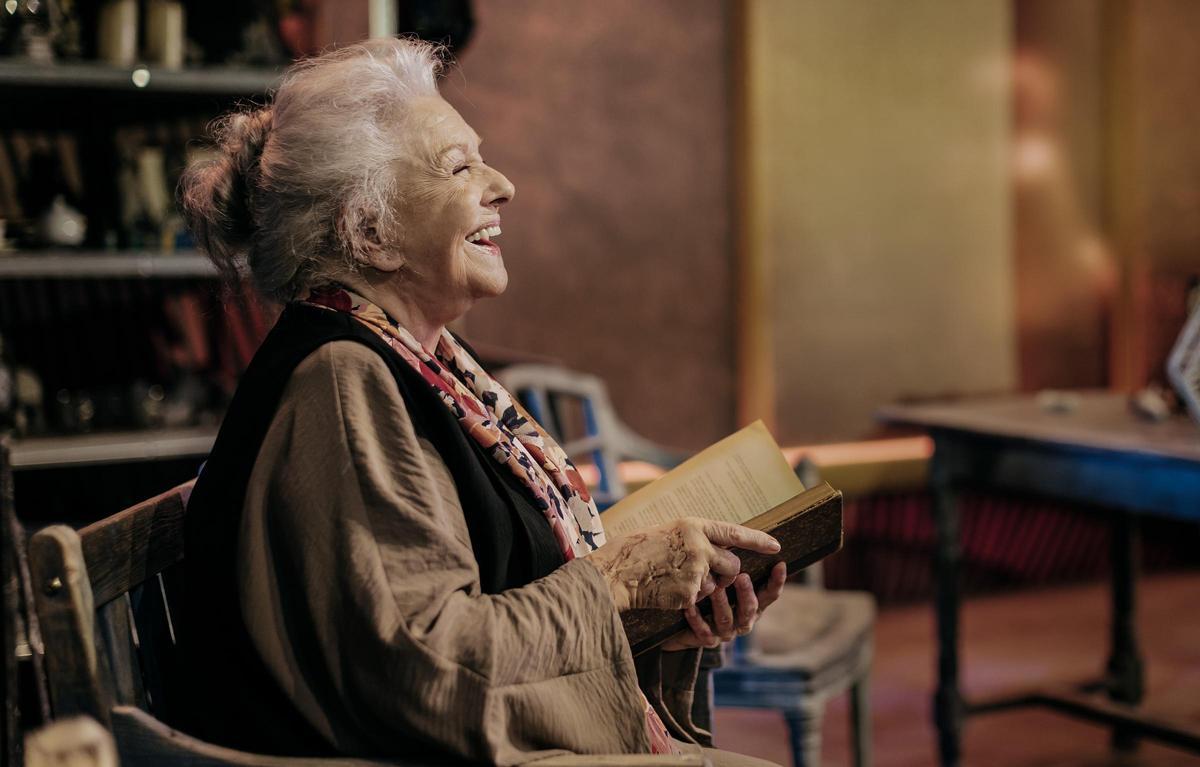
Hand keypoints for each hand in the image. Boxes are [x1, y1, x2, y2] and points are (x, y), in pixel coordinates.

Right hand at [585, 518, 779, 611]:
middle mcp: (700, 546)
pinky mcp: (690, 592)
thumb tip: (712, 547)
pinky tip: (666, 591)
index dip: (757, 540)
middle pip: (732, 564)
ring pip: (715, 586)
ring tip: (673, 579)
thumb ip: (692, 538)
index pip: (734, 532)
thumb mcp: (667, 532)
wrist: (617, 572)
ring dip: (701, 588)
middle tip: (704, 573)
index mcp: (693, 526)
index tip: (775, 545)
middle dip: (725, 573)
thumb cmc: (635, 550)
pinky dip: (685, 600)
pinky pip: (697, 600)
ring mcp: (697, 570)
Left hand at [661, 562, 787, 649]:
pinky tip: (690, 606)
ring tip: (714, 588)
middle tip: (741, 576)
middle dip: (747, 594)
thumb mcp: (721, 571)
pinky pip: (704, 632)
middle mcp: (742, 619)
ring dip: (722, 604)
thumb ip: (734, 559)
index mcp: (751, 602)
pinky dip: (698, 620)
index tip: (780, 564)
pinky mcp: (705, 640)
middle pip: (751, 609)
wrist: (678, 619)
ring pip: (727, 620)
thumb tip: (750, 535)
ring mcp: (725, 631)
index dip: (777, 581)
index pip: (770, 594)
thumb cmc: (706, 588)